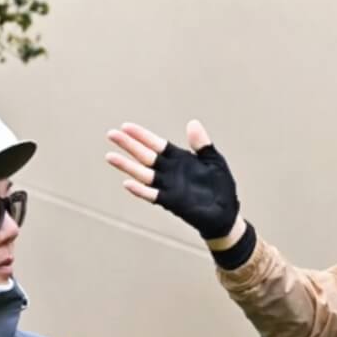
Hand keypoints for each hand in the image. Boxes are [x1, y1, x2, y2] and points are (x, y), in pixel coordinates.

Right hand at [106, 120, 242, 239]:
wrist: (225, 213)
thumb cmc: (220, 186)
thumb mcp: (213, 160)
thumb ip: (201, 143)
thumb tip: (192, 123)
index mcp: (178, 159)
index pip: (156, 144)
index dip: (141, 135)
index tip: (126, 126)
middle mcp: (168, 171)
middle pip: (144, 156)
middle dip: (128, 145)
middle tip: (111, 134)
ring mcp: (167, 186)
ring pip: (143, 174)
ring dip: (127, 166)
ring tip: (111, 156)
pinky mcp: (171, 202)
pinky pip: (152, 195)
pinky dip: (140, 190)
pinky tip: (127, 183)